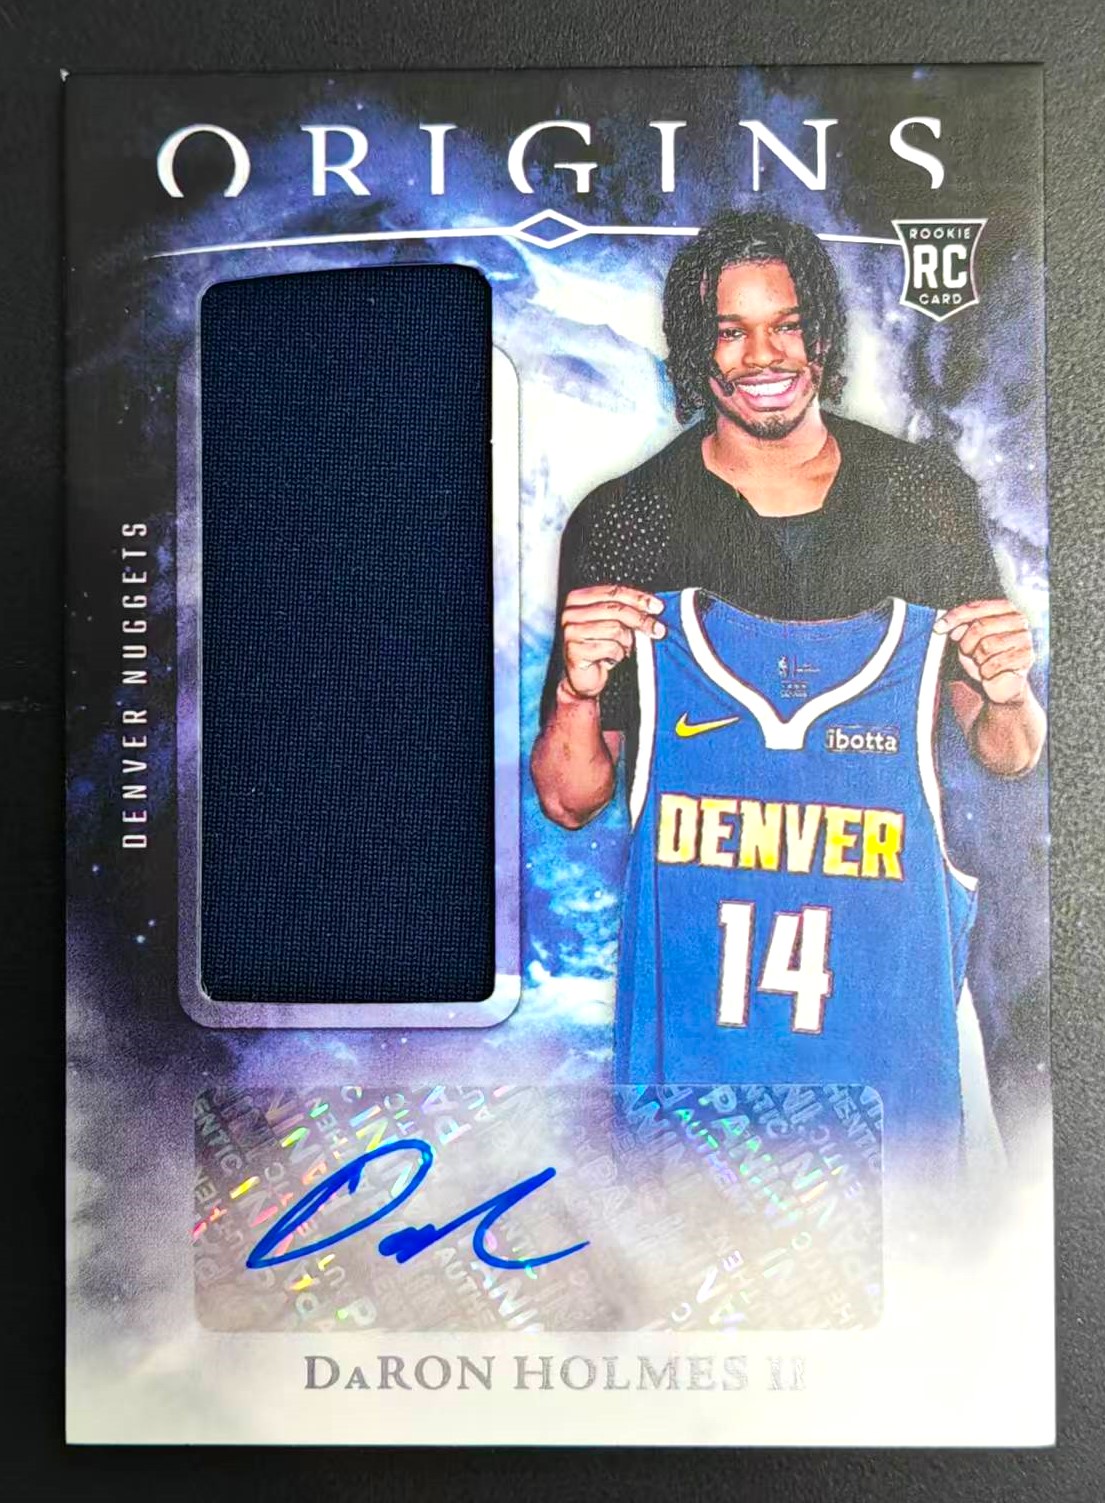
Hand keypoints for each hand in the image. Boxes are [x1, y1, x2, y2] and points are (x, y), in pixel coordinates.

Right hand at [559, 584, 665, 699]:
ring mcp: (571, 631)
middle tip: (657, 629)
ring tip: (623, 648)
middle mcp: (571, 613)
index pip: (613, 592)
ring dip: (626, 642)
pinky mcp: (574, 650)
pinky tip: (612, 658)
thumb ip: (627, 610)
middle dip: (641, 620)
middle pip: (616, 609)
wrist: (584, 677)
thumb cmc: (599, 648)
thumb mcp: (614, 624)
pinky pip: (609, 648)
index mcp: (578, 599)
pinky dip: (617, 655)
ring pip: (614, 629)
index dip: (638, 598)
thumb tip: (652, 607)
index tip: (657, 607)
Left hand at [934, 598, 1034, 705]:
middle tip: (968, 653)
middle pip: (980, 626)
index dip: (954, 617)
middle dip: (967, 644)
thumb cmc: (984, 658)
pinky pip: (995, 663)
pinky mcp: (1027, 657)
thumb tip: (955, 628)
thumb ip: (960, 630)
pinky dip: (986, 671)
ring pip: (987, 646)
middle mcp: (1018, 620)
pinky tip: (990, 672)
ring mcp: (1025, 638)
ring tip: (982, 663)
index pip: (975, 607)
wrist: (1001, 684)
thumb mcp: (967, 642)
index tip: (938, 628)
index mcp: (1005, 608)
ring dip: (978, 659)